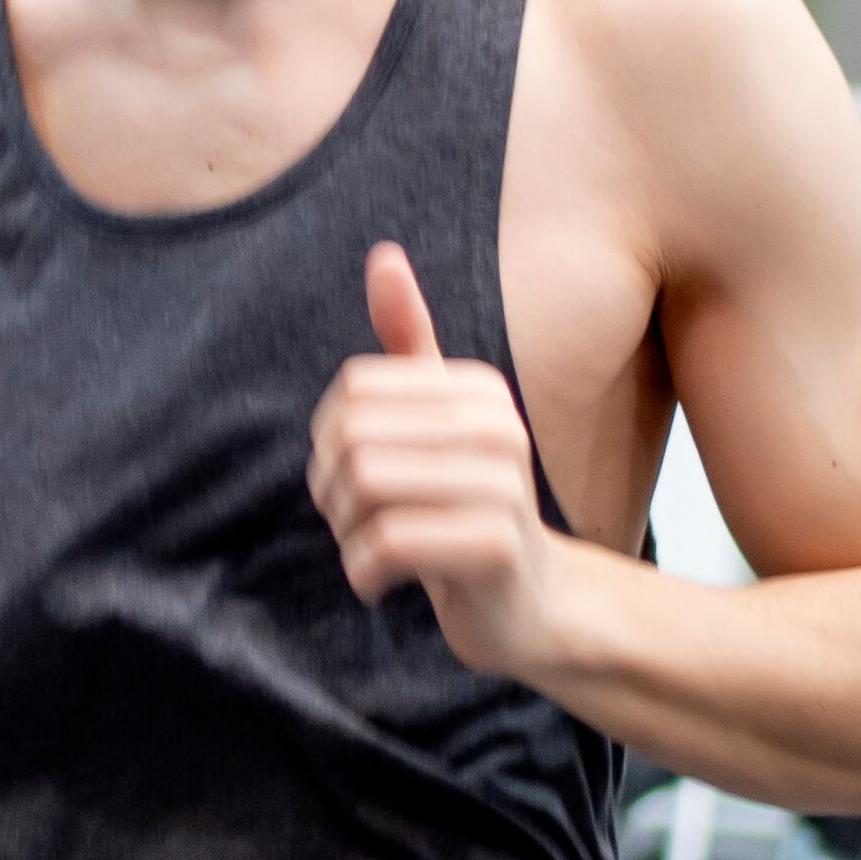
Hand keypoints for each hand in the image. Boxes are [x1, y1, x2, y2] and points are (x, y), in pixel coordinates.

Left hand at [308, 243, 558, 674]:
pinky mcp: (494, 547)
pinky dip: (361, 571)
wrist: (531, 605)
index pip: (354, 390)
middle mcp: (498, 427)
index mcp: (480, 389)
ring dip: (344, 532)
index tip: (348, 477)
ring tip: (366, 549)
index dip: (328, 439)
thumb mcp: (439, 421)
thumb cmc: (467, 508)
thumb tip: (383, 254)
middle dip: (330, 490)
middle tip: (350, 522)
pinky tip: (379, 582)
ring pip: (364, 489)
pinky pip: (386, 544)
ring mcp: (502, 488)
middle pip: (352, 439)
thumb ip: (409, 342)